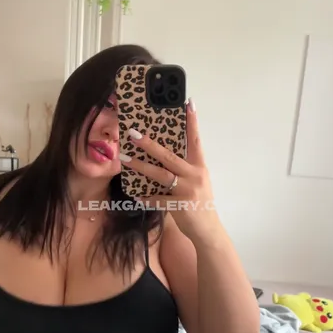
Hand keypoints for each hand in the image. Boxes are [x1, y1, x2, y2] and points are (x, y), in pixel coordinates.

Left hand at [120, 98, 220, 241]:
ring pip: (160, 175)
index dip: (192, 121)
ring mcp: (187, 191)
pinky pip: (158, 200)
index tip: (188, 102)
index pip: (195, 140)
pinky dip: (146, 198)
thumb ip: (184, 169)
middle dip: (150, 145)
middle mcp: (194, 176)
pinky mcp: (180, 206)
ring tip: (125, 159)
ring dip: (141, 166)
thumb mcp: (197, 182)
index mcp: (199, 167)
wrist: (208, 230)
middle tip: (134, 134)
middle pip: (170, 156)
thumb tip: (163, 155)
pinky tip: (135, 195)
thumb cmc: (199, 203)